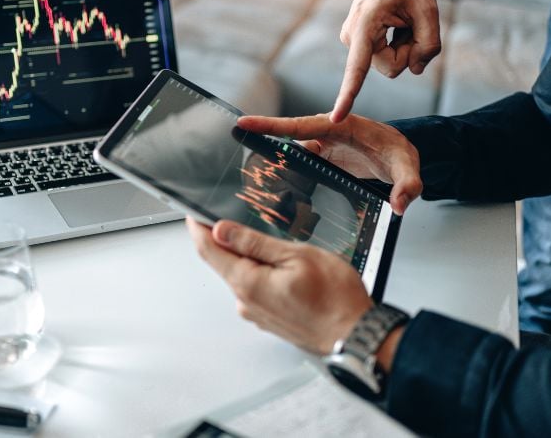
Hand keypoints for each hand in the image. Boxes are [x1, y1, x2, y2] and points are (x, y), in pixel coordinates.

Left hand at [187, 217, 372, 354]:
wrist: (356, 335)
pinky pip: (256, 289)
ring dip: (248, 257)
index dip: (198, 229)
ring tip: (274, 245)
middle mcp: (246, 302)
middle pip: (223, 263)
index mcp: (248, 283)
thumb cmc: (335, 299)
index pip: (209, 251)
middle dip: (225, 240)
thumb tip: (221, 230)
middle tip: (236, 217)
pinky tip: (282, 267)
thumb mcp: (296, 256)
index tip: (193, 214)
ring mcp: (257, 313)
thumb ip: (255, 243)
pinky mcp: (269, 319)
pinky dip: (261, 274)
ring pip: (242, 276)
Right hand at [237, 113, 421, 214]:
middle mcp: (326, 133)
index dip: (271, 125)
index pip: (301, 125)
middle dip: (261, 143)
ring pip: (290, 155)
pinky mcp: (320, 159)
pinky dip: (285, 176)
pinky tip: (274, 191)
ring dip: (273, 165)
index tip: (244, 123)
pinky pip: (297, 165)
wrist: (399, 154)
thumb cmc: (401, 153)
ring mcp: (321, 147)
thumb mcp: (409, 167)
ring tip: (253, 182)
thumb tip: (399, 206)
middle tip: (236, 154)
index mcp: (341, 126)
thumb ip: (408, 185)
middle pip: (286, 138)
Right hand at [331, 0, 440, 121]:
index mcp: (366, 24)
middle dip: (407, 53)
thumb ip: (428, 45)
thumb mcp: (429, 9)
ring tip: (402, 20)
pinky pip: (382, 56)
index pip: (357, 67)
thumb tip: (415, 70)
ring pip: (386, 64)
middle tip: (413, 24)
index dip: (348, 94)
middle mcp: (352, 36)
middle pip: (389, 68)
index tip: (336, 119)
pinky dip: (396, 43)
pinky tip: (395, 23)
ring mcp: (352, 39)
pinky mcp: (356, 41)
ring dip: (402, 46)